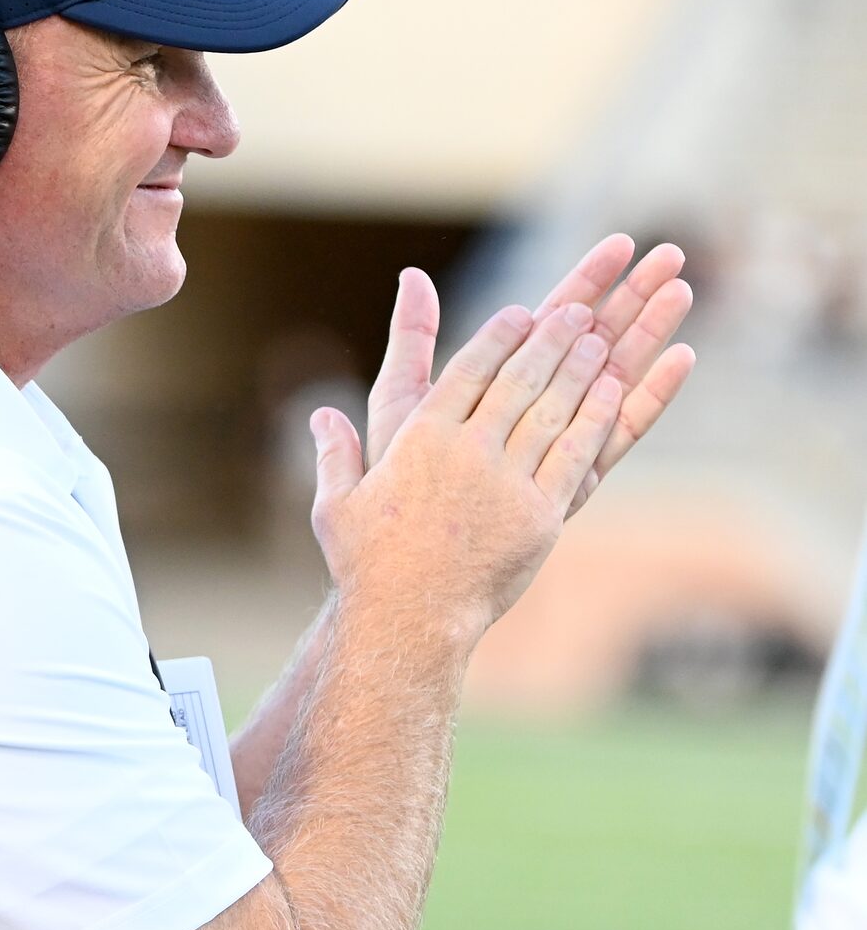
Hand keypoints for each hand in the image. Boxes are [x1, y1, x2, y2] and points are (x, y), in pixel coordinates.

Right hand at [311, 303, 622, 643]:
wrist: (409, 619)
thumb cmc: (366, 565)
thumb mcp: (336, 503)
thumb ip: (334, 452)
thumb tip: (320, 414)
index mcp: (420, 438)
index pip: (468, 370)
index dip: (499, 336)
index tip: (521, 313)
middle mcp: (468, 451)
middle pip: (518, 379)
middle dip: (551, 339)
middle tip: (578, 310)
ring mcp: (507, 482)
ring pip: (552, 410)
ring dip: (579, 370)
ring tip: (600, 340)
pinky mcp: (540, 516)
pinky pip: (574, 456)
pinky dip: (594, 420)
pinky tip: (610, 394)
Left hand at [364, 234, 694, 512]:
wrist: (407, 572)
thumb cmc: (393, 488)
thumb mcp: (398, 404)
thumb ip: (413, 342)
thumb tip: (413, 275)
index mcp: (497, 386)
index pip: (547, 320)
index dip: (584, 280)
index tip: (620, 243)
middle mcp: (533, 413)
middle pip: (590, 341)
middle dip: (629, 296)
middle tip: (672, 253)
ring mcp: (556, 446)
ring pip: (613, 377)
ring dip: (648, 333)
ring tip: (682, 287)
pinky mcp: (572, 484)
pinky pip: (617, 434)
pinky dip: (649, 397)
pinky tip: (682, 358)